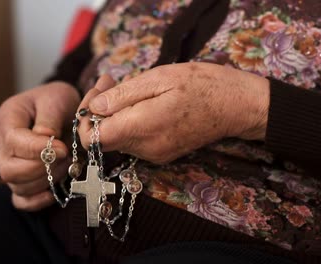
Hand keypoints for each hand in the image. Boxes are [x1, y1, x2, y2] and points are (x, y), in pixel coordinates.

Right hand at [0, 81, 79, 210]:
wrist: (64, 109)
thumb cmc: (59, 100)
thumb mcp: (57, 98)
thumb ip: (49, 118)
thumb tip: (45, 140)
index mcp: (9, 118)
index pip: (13, 141)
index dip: (38, 149)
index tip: (62, 147)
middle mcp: (4, 144)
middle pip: (8, 169)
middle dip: (41, 168)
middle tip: (65, 157)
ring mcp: (11, 164)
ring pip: (17, 186)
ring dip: (46, 181)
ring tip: (66, 164)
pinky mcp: (22, 180)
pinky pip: (21, 200)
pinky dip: (37, 200)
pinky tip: (55, 189)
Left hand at [78, 62, 269, 163]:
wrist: (236, 106)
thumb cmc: (202, 85)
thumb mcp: (159, 78)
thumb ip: (122, 96)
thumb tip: (93, 108)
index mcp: (142, 128)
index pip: (92, 139)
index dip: (84, 119)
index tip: (96, 95)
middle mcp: (145, 148)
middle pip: (102, 139)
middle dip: (97, 111)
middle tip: (108, 82)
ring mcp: (154, 154)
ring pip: (117, 139)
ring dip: (113, 116)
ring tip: (125, 88)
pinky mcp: (161, 154)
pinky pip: (133, 141)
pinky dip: (128, 123)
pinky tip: (139, 103)